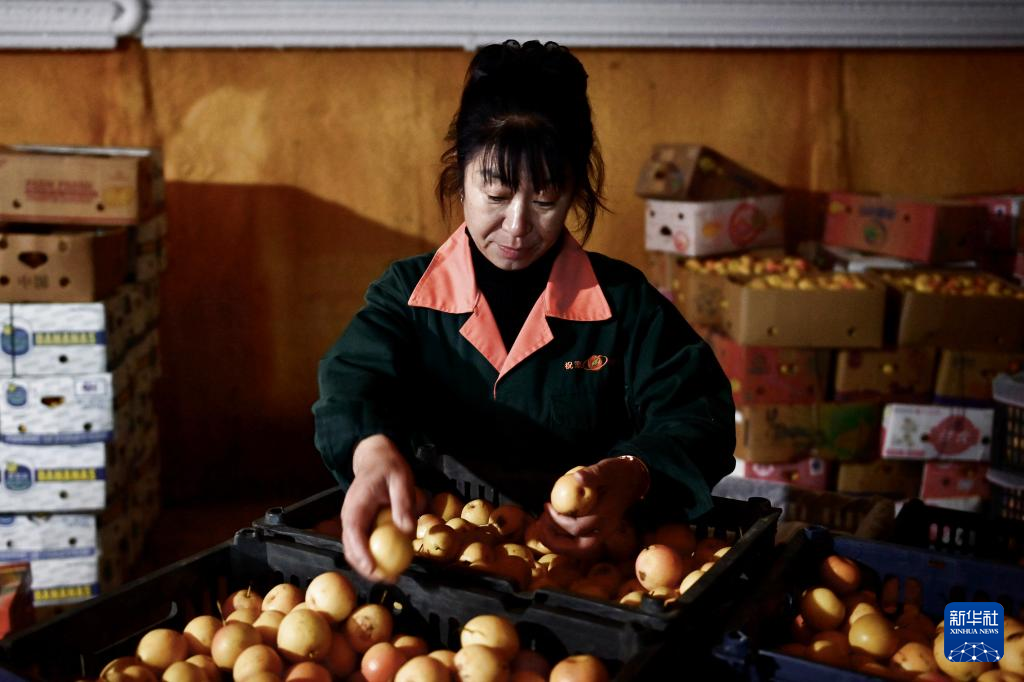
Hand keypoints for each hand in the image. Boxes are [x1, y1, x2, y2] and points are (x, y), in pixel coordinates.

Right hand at [340, 434, 416, 580]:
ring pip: (354, 550)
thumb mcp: (402, 479)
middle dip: (365, 569)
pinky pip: (362, 545)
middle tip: (389, 579)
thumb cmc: (389, 467)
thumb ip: (404, 503)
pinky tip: (389, 563)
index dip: (361, 554)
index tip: (374, 569)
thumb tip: (407, 530)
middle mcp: (349, 515)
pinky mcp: (358, 525)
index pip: (353, 533)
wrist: (375, 459)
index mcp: (356, 504)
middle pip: (350, 548)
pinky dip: (372, 557)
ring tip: (390, 576)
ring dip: (368, 567)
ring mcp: (352, 521)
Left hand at [537, 456, 648, 559]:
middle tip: (541, 524)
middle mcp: (607, 529)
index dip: (559, 520)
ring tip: (544, 525)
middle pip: (580, 547)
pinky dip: (564, 539)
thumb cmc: (615, 473)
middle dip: (556, 541)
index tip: (547, 505)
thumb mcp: (606, 469)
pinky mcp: (599, 534)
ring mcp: (604, 534)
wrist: (632, 481)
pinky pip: (579, 543)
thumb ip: (592, 474)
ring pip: (579, 550)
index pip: (579, 527)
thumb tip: (577, 479)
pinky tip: (552, 524)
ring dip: (558, 543)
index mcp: (608, 515)